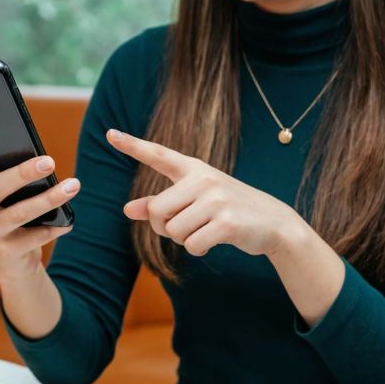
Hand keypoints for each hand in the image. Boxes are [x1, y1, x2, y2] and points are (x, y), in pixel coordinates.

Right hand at [0, 117, 77, 280]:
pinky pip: (34, 237)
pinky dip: (54, 227)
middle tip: (50, 161)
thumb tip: (42, 157)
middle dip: (23, 173)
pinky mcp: (7, 251)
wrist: (13, 260)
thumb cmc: (13, 212)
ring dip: (48, 199)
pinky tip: (69, 221)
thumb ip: (13, 175)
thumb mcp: (9, 194)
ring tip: (73, 186)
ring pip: (19, 213)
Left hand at [106, 129, 303, 257]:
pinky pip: (192, 245)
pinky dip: (198, 249)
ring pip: (173, 231)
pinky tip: (214, 240)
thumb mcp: (195, 200)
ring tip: (204, 230)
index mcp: (194, 169)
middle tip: (183, 226)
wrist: (274, 222)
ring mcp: (216, 200)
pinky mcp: (227, 223)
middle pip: (156, 211)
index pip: (158, 155)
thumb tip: (127, 210)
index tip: (110, 134)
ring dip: (183, 240)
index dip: (133, 145)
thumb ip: (160, 204)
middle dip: (163, 227)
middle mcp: (204, 179)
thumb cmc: (228, 209)